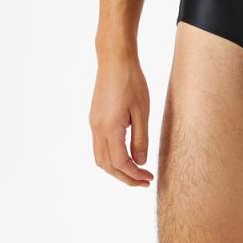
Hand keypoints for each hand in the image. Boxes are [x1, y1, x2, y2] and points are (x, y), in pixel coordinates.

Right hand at [89, 54, 153, 185]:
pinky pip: (100, 145)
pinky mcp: (95, 118)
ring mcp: (94, 124)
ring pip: (100, 157)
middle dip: (125, 177)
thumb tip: (140, 162)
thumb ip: (141, 139)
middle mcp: (97, 129)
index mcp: (109, 128)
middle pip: (107, 165)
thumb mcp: (143, 112)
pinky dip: (112, 157)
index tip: (149, 179)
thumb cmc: (132, 82)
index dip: (134, 175)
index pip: (120, 163)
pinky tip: (127, 155)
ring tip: (136, 172)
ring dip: (117, 169)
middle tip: (144, 181)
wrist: (115, 60)